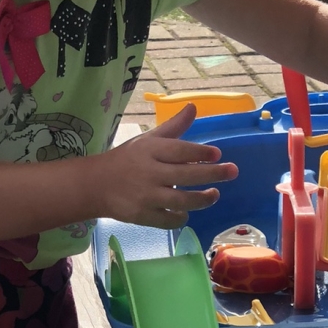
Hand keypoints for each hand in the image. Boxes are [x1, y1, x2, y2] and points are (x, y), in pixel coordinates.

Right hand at [100, 105, 237, 227]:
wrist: (95, 185)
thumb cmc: (127, 159)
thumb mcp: (148, 140)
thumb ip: (174, 127)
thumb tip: (194, 107)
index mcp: (150, 150)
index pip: (179, 150)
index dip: (200, 152)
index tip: (218, 154)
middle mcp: (149, 172)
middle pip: (186, 174)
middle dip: (212, 174)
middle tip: (232, 171)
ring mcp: (146, 196)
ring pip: (181, 200)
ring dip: (203, 199)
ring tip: (214, 194)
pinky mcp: (142, 215)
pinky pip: (168, 220)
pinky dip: (181, 217)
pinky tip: (187, 211)